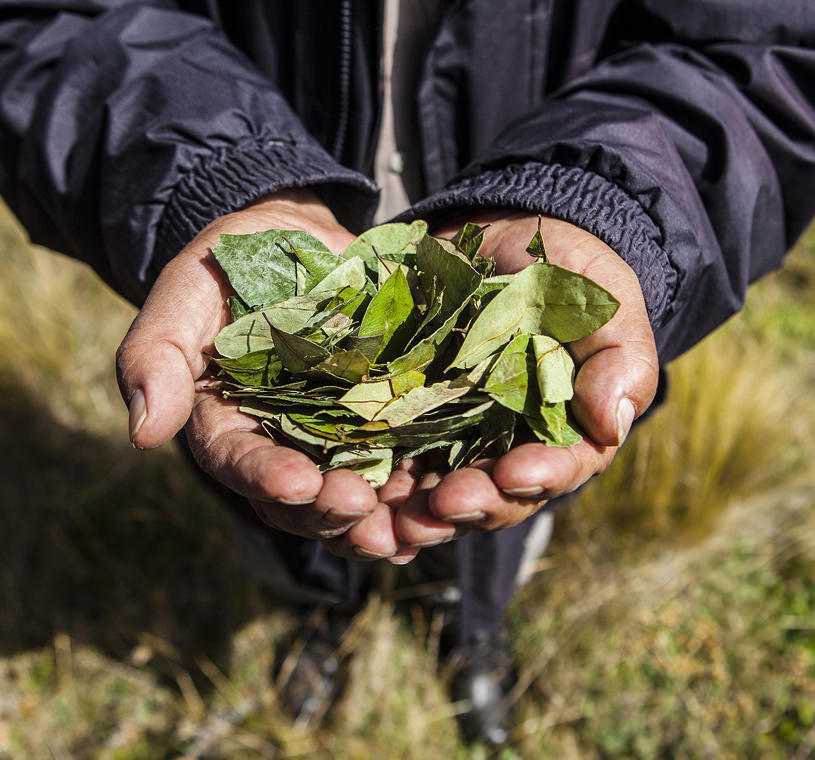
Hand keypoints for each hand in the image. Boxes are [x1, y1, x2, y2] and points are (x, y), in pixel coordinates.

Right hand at [116, 190, 417, 563]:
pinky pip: (402, 463)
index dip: (265, 477)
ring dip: (379, 519)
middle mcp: (282, 442)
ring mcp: (336, 436)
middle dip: (328, 510)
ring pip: (352, 495)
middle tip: (360, 509)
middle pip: (299, 497)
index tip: (297, 484)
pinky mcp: (384, 419)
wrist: (298, 240)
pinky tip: (442, 501)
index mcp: (227, 421)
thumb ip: (157, 353)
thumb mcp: (187, 290)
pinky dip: (419, 489)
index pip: (238, 460)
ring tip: (408, 528)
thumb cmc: (233, 263)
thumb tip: (142, 433)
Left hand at [380, 213, 659, 545]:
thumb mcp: (603, 304)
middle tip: (445, 504)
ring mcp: (455, 436)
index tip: (513, 473)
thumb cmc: (567, 276)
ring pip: (439, 492)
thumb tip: (612, 423)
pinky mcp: (409, 417)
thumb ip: (618, 360)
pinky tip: (359, 497)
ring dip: (420, 512)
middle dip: (471, 504)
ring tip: (394, 519)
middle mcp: (509, 447)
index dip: (537, 478)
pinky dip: (377, 484)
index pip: (557, 468)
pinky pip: (391, 460)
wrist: (502, 242)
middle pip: (494, 496)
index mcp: (564, 432)